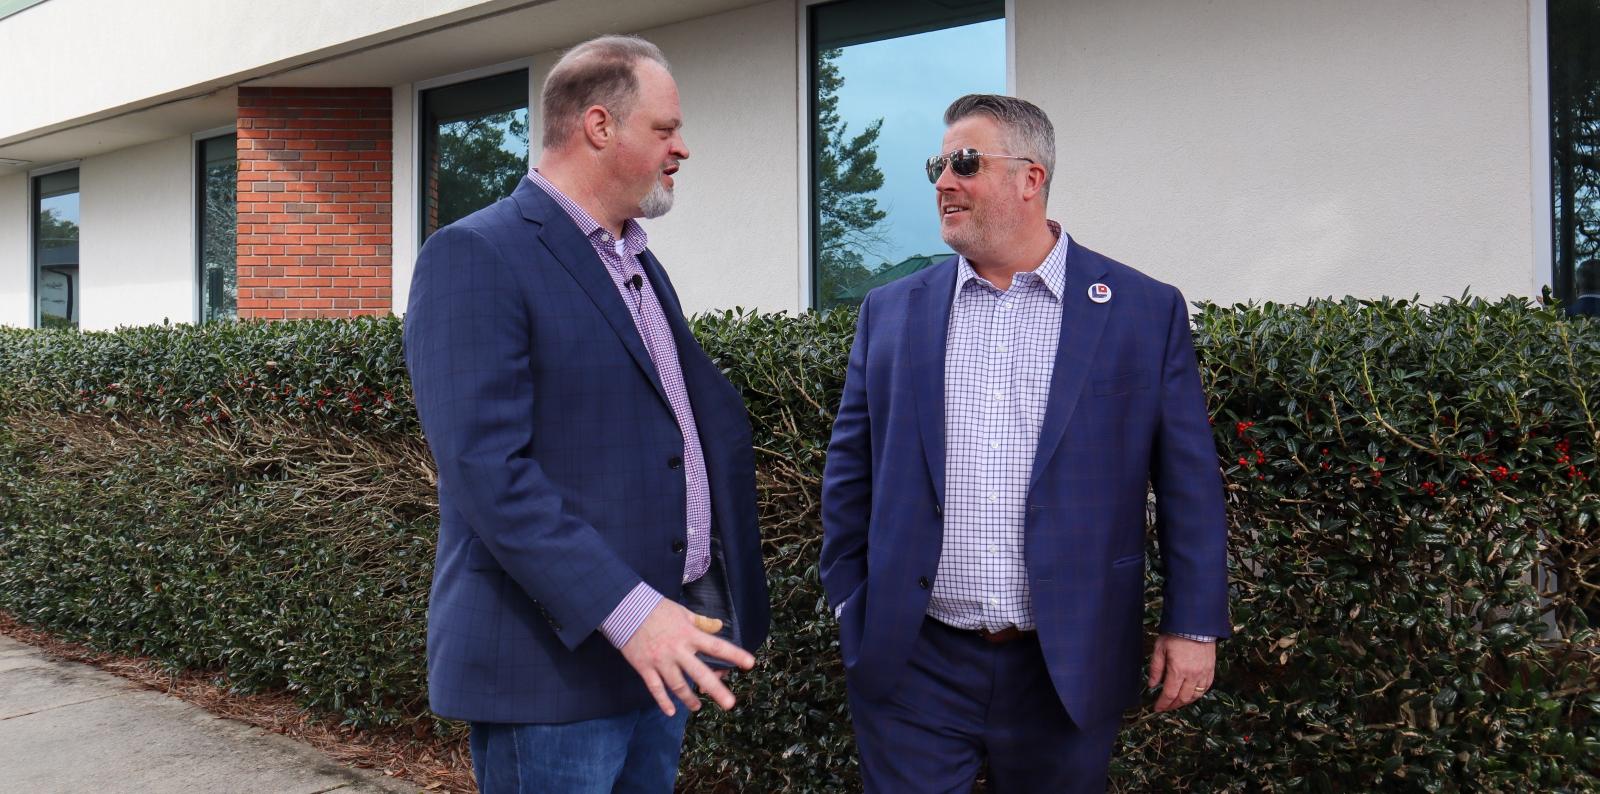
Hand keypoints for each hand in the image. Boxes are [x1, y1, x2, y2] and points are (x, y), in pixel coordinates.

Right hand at [619, 600, 753, 716]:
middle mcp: (678, 650)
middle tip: (730, 704)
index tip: (750, 663)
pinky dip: (663, 701)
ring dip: (689, 699)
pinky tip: (670, 711)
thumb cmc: (656, 609)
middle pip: (700, 673)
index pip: (716, 646)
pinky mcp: (645, 667)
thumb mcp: (682, 612)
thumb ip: (701, 622)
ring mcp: (661, 661)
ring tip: (698, 707)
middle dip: (716, 690)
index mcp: (689, 634)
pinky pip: (655, 688)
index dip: (734, 655)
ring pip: (678, 685)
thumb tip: (719, 625)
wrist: (625, 608)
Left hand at [1147, 634, 1215, 712]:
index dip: (1162, 704)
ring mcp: (1203, 673)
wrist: (1196, 624)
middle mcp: (1192, 675)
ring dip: (1185, 702)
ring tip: (1176, 703)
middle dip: (1172, 705)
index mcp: (1178, 670)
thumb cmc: (1175, 634)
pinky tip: (1191, 695)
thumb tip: (1151, 685)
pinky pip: (1205, 688)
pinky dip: (1197, 694)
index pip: (1169, 694)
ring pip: (1195, 696)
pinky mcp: (1211, 670)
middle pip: (1182, 698)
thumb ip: (1155, 669)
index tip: (1156, 708)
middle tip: (1165, 706)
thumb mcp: (1160, 649)